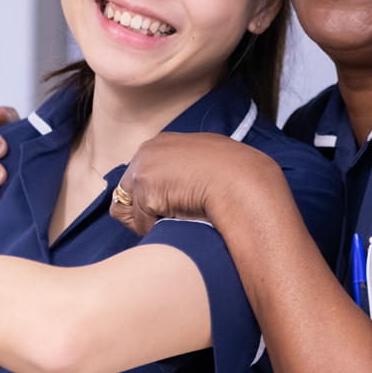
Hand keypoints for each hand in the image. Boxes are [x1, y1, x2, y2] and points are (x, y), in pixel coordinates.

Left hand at [109, 132, 274, 235]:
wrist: (246, 183)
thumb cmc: (238, 178)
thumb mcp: (210, 162)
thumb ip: (189, 168)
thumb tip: (182, 189)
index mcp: (165, 142)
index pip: (141, 173)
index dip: (153, 197)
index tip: (170, 209)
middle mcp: (149, 150)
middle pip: (126, 190)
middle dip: (143, 210)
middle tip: (170, 221)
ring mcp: (144, 168)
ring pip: (132, 209)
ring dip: (151, 220)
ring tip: (179, 221)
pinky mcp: (145, 189)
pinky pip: (142, 223)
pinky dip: (157, 230)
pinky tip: (180, 223)